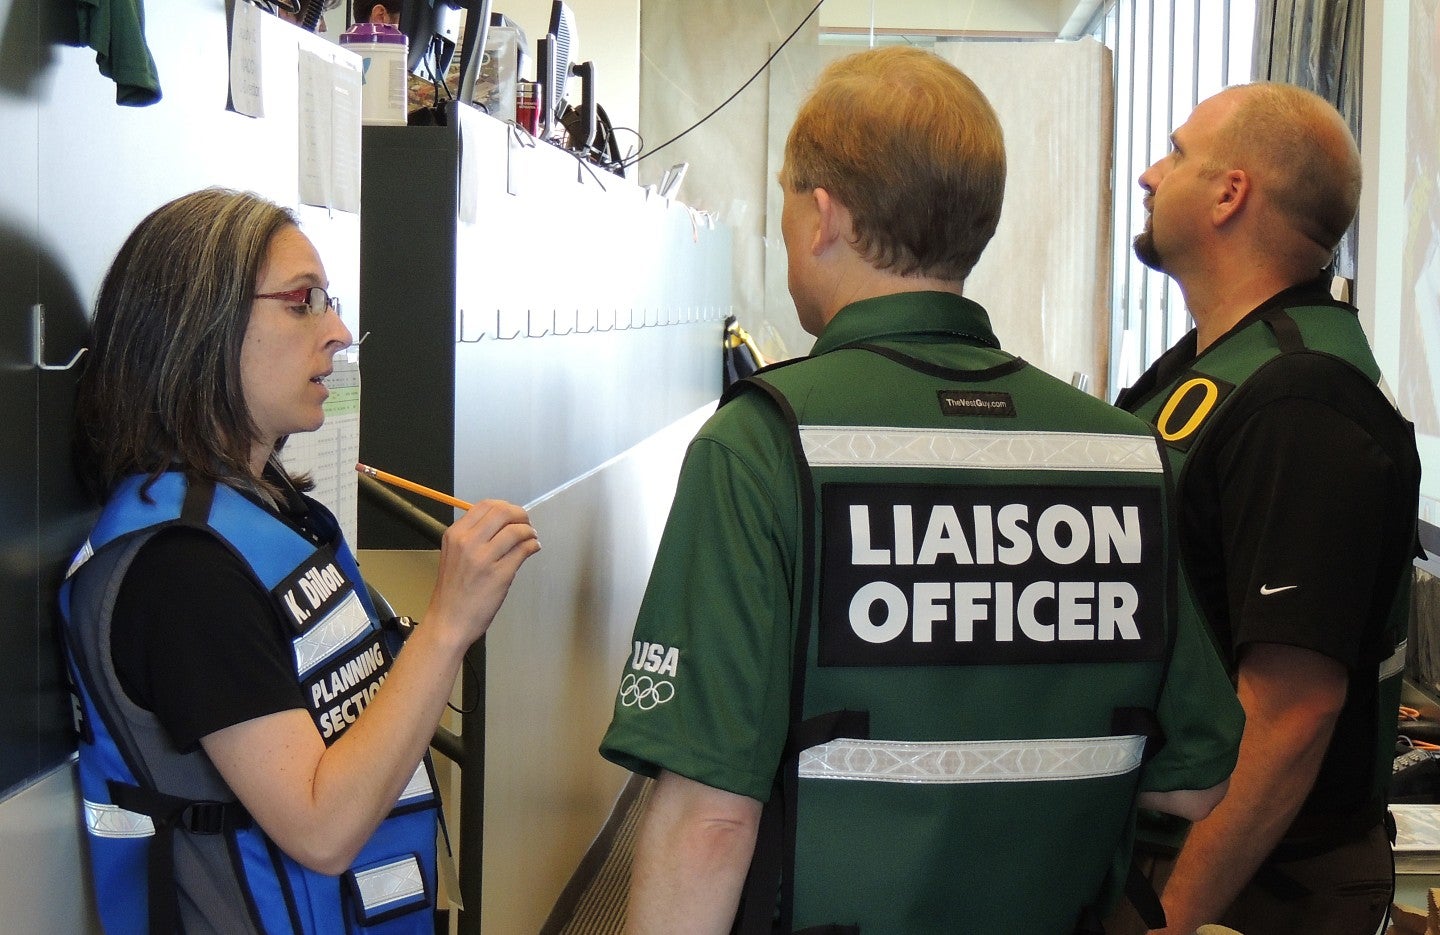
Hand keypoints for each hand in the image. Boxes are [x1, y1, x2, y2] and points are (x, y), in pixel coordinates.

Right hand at [425, 499, 539, 646]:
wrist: (448, 622)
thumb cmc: (453, 591)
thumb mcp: (454, 555)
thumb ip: (473, 537)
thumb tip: (503, 523)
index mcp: (455, 534)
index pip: (485, 506)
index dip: (505, 507)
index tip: (513, 515)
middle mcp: (467, 542)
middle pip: (503, 513)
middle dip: (520, 515)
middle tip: (527, 524)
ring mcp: (484, 558)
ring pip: (516, 530)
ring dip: (529, 531)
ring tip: (532, 538)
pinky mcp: (500, 574)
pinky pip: (523, 550)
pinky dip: (532, 546)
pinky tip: (533, 549)